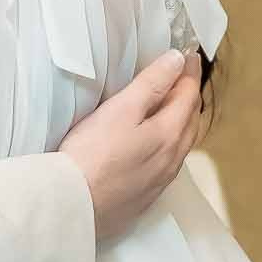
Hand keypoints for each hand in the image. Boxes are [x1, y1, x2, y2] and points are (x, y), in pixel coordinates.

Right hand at [56, 50, 203, 240]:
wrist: (72, 206)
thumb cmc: (91, 155)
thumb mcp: (120, 110)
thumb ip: (151, 84)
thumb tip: (178, 61)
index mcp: (169, 134)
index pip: (188, 96)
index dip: (189, 73)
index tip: (189, 55)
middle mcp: (172, 160)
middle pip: (190, 121)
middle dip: (189, 96)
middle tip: (185, 77)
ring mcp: (159, 182)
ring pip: (181, 145)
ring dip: (182, 122)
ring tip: (174, 107)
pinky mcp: (144, 197)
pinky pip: (168, 165)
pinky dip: (170, 144)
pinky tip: (157, 146)